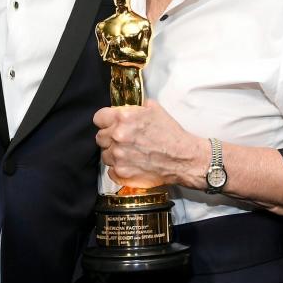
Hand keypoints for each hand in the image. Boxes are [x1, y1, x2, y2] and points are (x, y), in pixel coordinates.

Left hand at [94, 100, 209, 189]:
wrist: (184, 158)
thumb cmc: (171, 134)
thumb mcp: (154, 109)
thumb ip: (134, 108)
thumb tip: (125, 109)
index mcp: (123, 118)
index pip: (98, 118)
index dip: (105, 121)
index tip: (109, 124)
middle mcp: (118, 136)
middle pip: (100, 137)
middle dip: (110, 137)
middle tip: (123, 140)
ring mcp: (118, 156)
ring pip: (104, 154)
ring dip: (114, 154)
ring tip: (129, 153)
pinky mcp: (122, 173)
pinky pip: (111, 171)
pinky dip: (119, 169)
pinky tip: (131, 165)